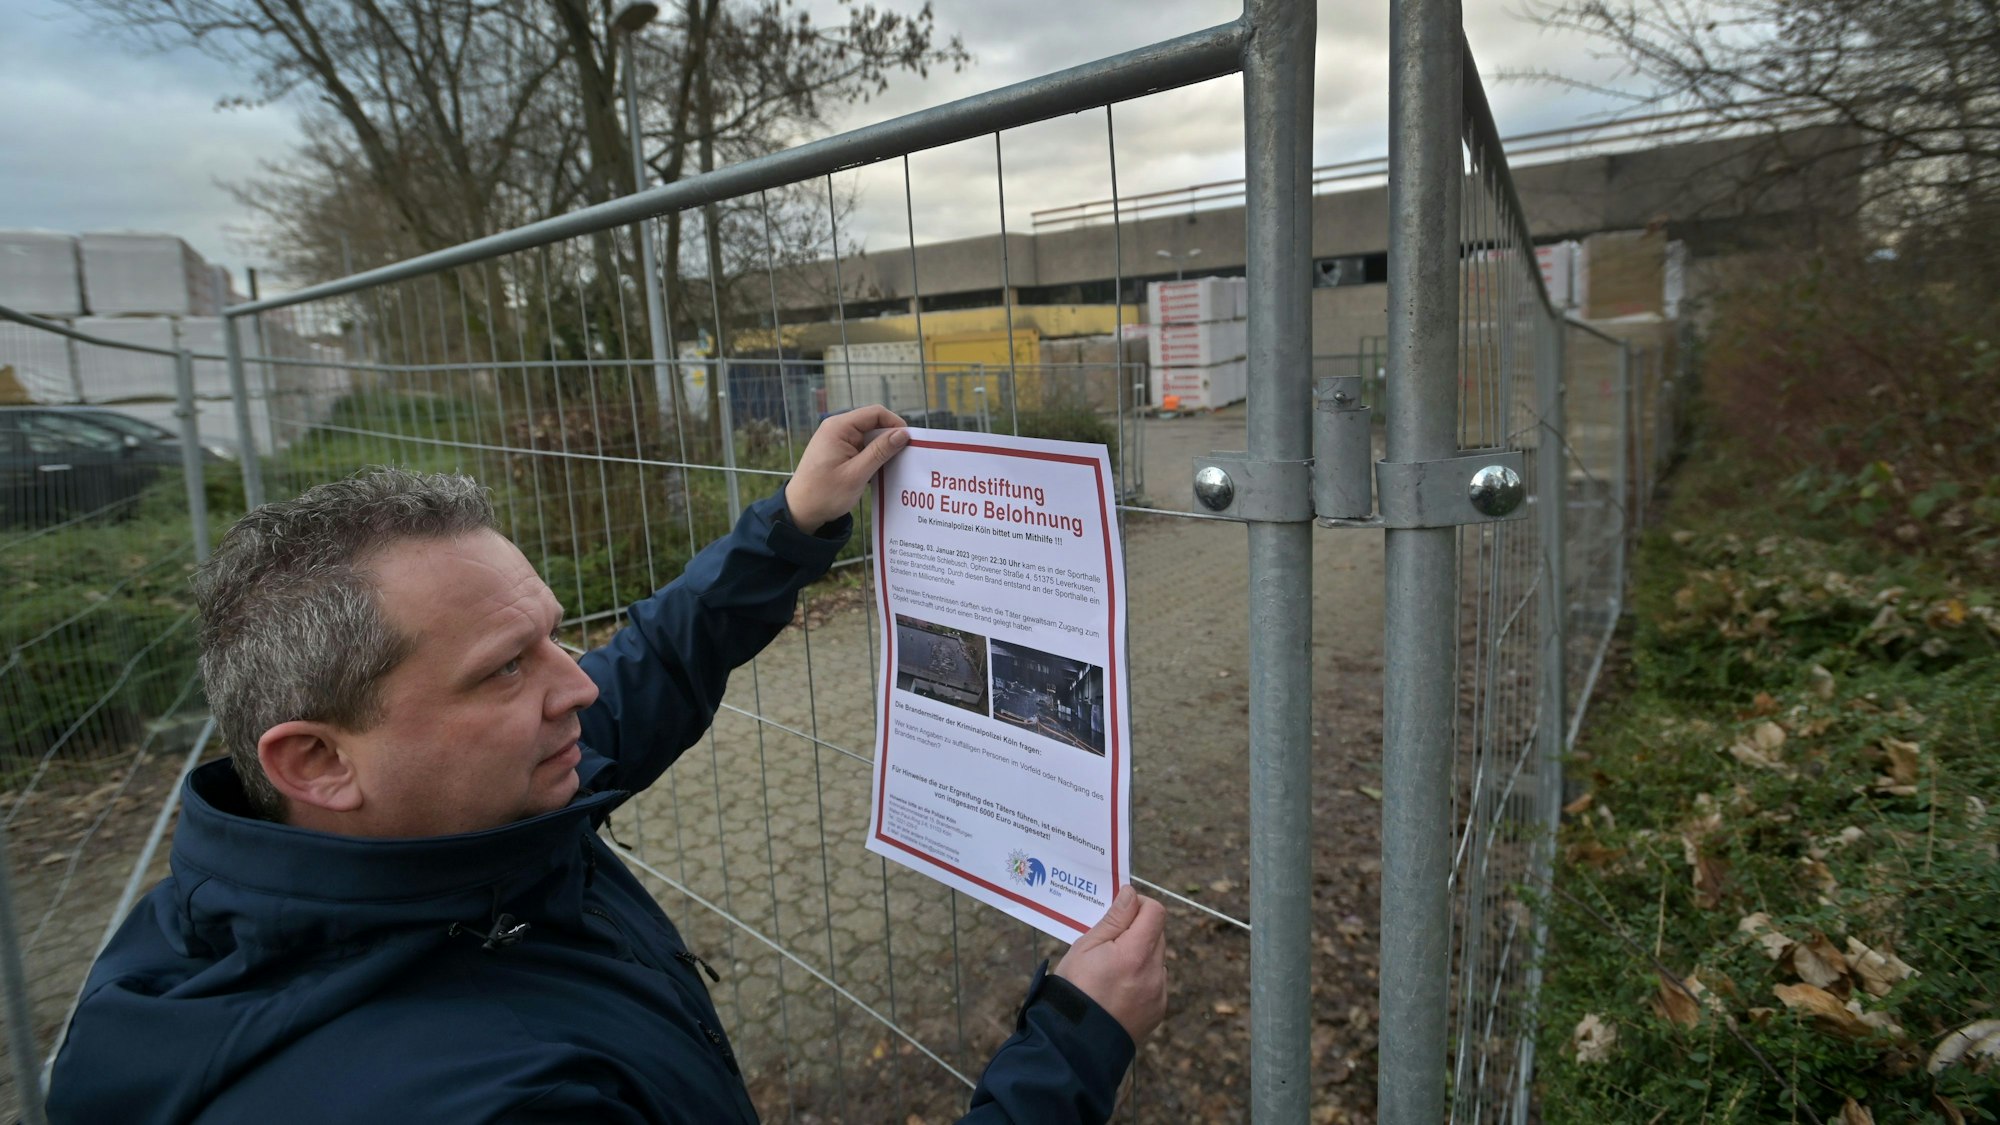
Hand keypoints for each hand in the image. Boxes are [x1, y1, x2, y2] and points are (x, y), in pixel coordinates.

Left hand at [782, 406, 909, 534]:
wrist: (800, 511)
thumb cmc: (824, 494)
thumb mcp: (857, 474)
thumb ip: (880, 451)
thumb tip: (903, 433)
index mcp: (839, 427)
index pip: (875, 413)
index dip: (895, 424)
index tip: (909, 442)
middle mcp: (837, 428)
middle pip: (873, 424)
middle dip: (890, 439)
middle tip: (905, 458)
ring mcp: (837, 440)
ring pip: (869, 438)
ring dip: (882, 451)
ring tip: (893, 468)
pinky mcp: (838, 452)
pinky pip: (862, 448)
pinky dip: (872, 458)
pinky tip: (879, 474)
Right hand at [1053, 885, 1167, 1042]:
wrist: (1075, 1041)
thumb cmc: (1075, 988)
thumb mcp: (1086, 946)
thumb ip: (1114, 918)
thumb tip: (1131, 894)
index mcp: (1136, 952)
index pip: (1155, 912)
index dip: (1139, 904)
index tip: (1121, 909)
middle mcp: (1154, 972)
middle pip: (1157, 934)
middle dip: (1137, 929)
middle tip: (1110, 941)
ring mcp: (1158, 993)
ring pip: (1156, 958)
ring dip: (1141, 954)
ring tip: (1112, 969)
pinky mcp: (1158, 1009)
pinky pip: (1156, 982)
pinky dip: (1142, 978)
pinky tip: (1118, 988)